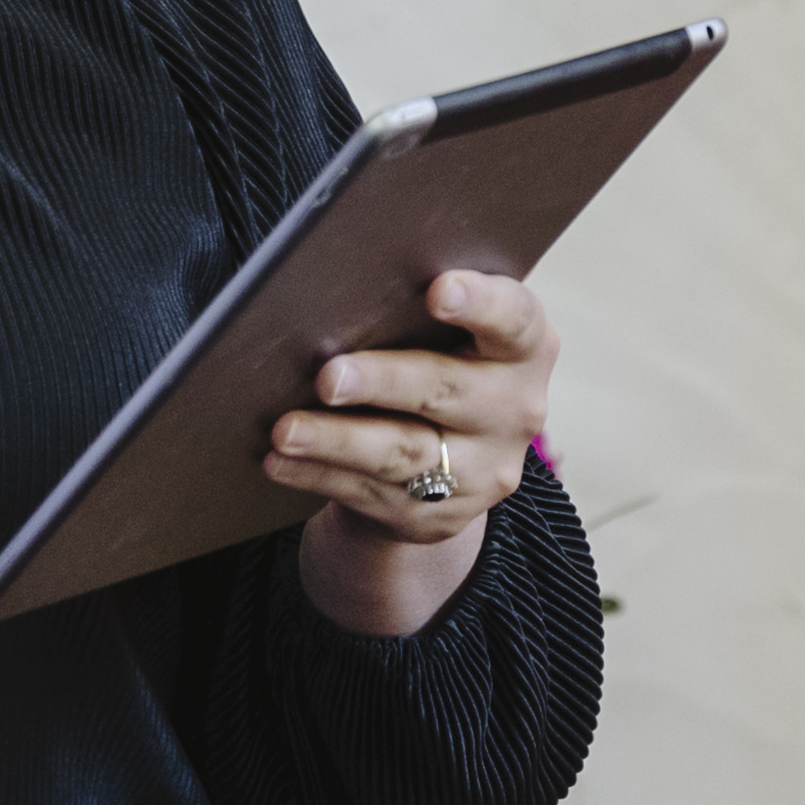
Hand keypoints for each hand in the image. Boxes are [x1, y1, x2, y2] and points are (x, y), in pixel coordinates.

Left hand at [274, 270, 554, 641]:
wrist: (455, 457)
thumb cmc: (440, 358)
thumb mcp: (453, 333)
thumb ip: (416, 309)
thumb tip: (337, 291)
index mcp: (524, 347)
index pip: (514, 318)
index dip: (480, 303)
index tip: (437, 290)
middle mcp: (515, 409)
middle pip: (447, 390)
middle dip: (383, 381)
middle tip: (328, 376)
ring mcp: (481, 470)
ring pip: (403, 452)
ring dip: (337, 440)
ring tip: (285, 429)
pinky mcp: (439, 514)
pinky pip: (370, 493)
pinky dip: (318, 474)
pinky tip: (279, 460)